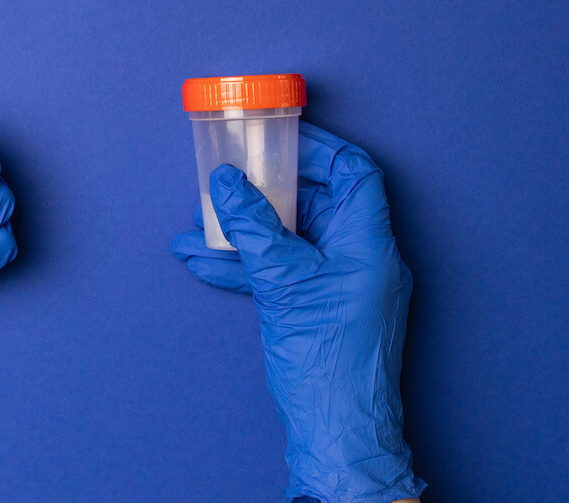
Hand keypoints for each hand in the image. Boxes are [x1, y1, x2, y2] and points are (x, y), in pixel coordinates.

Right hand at [172, 122, 425, 502]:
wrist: (333, 428)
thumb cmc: (329, 360)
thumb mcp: (283, 282)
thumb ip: (253, 227)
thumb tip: (226, 183)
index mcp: (369, 243)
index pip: (355, 174)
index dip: (319, 150)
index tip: (279, 138)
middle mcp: (358, 257)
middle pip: (314, 201)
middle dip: (264, 190)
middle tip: (228, 176)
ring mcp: (336, 282)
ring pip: (288, 238)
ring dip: (243, 229)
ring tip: (199, 223)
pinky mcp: (314, 305)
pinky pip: (278, 269)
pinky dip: (243, 262)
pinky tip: (203, 259)